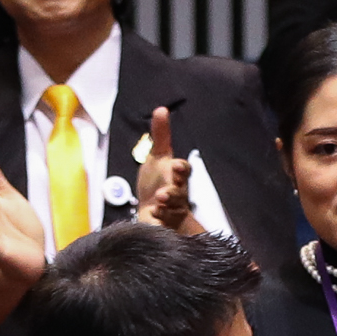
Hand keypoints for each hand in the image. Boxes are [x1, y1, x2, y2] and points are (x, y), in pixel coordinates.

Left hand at [136, 107, 199, 232]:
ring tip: (159, 202)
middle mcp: (178, 193)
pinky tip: (153, 216)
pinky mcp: (165, 226)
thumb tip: (161, 109)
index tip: (176, 166)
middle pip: (181, 192)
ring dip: (167, 204)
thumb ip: (160, 135)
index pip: (184, 170)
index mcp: (176, 176)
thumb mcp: (157, 157)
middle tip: (165, 191)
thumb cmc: (157, 183)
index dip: (182, 169)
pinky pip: (166, 225)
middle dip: (175, 191)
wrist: (152, 212)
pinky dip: (160, 221)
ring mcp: (172, 211)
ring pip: (175, 209)